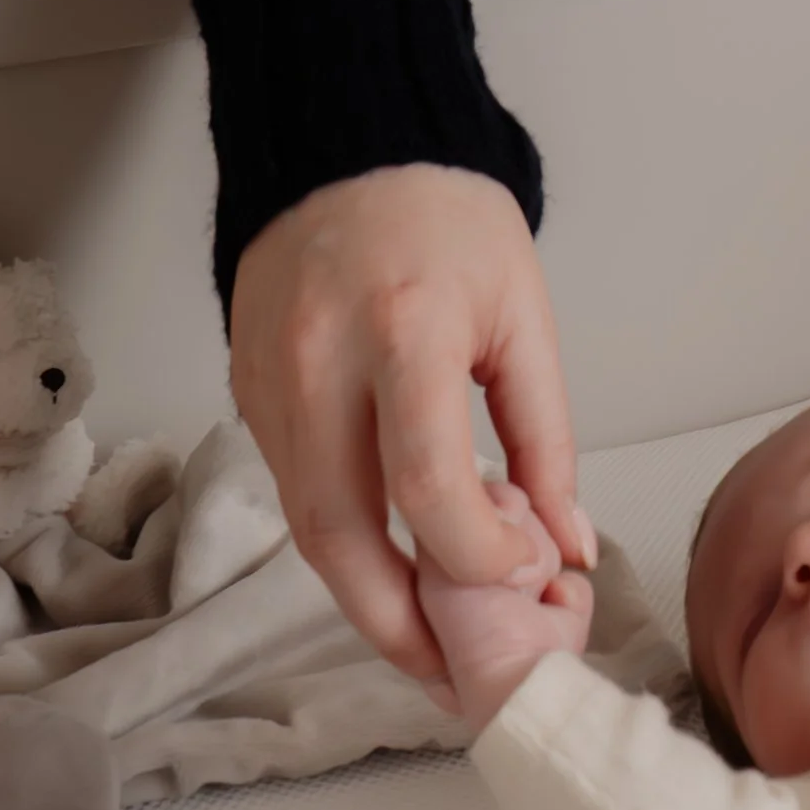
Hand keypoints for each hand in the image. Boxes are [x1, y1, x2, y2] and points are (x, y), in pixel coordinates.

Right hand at [229, 164, 597, 688]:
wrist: (346, 139)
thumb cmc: (447, 219)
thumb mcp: (522, 314)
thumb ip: (544, 437)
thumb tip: (565, 546)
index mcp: (404, 329)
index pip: (423, 484)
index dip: (476, 554)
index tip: (523, 570)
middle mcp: (319, 361)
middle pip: (339, 534)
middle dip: (396, 623)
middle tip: (452, 671)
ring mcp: (268, 377)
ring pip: (305, 525)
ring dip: (363, 594)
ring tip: (427, 634)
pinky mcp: (244, 388)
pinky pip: (290, 485)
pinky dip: (337, 537)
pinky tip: (386, 557)